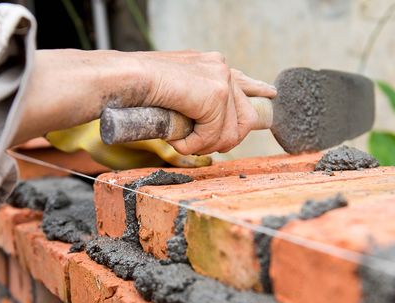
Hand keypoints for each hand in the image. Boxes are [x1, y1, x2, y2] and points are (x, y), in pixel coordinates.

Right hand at [136, 51, 276, 154]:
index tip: (270, 93)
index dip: (257, 90)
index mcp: (211, 65)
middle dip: (225, 139)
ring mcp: (221, 80)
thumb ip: (192, 100)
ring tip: (180, 140)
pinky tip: (177, 138)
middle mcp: (220, 68)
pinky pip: (214, 135)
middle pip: (245, 116)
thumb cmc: (137, 88)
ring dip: (203, 144)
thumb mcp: (171, 92)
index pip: (244, 81)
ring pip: (230, 132)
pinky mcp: (215, 94)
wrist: (125, 78)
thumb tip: (202, 122)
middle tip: (198, 144)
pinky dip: (193, 144)